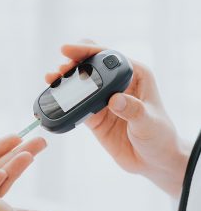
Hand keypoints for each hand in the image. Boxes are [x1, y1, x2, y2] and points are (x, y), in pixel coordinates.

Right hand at [46, 41, 190, 196]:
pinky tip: (53, 98)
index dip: (88, 51)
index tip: (69, 50)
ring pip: (80, 84)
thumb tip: (114, 99)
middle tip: (60, 69)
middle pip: (91, 66)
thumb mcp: (149, 122)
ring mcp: (104, 100)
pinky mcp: (94, 116)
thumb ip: (133, 110)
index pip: (108, 57)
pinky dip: (64, 102)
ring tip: (50, 79)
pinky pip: (76, 106)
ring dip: (64, 80)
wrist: (152, 161)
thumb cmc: (159, 137)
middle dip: (73, 63)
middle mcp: (118, 84)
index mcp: (135, 75)